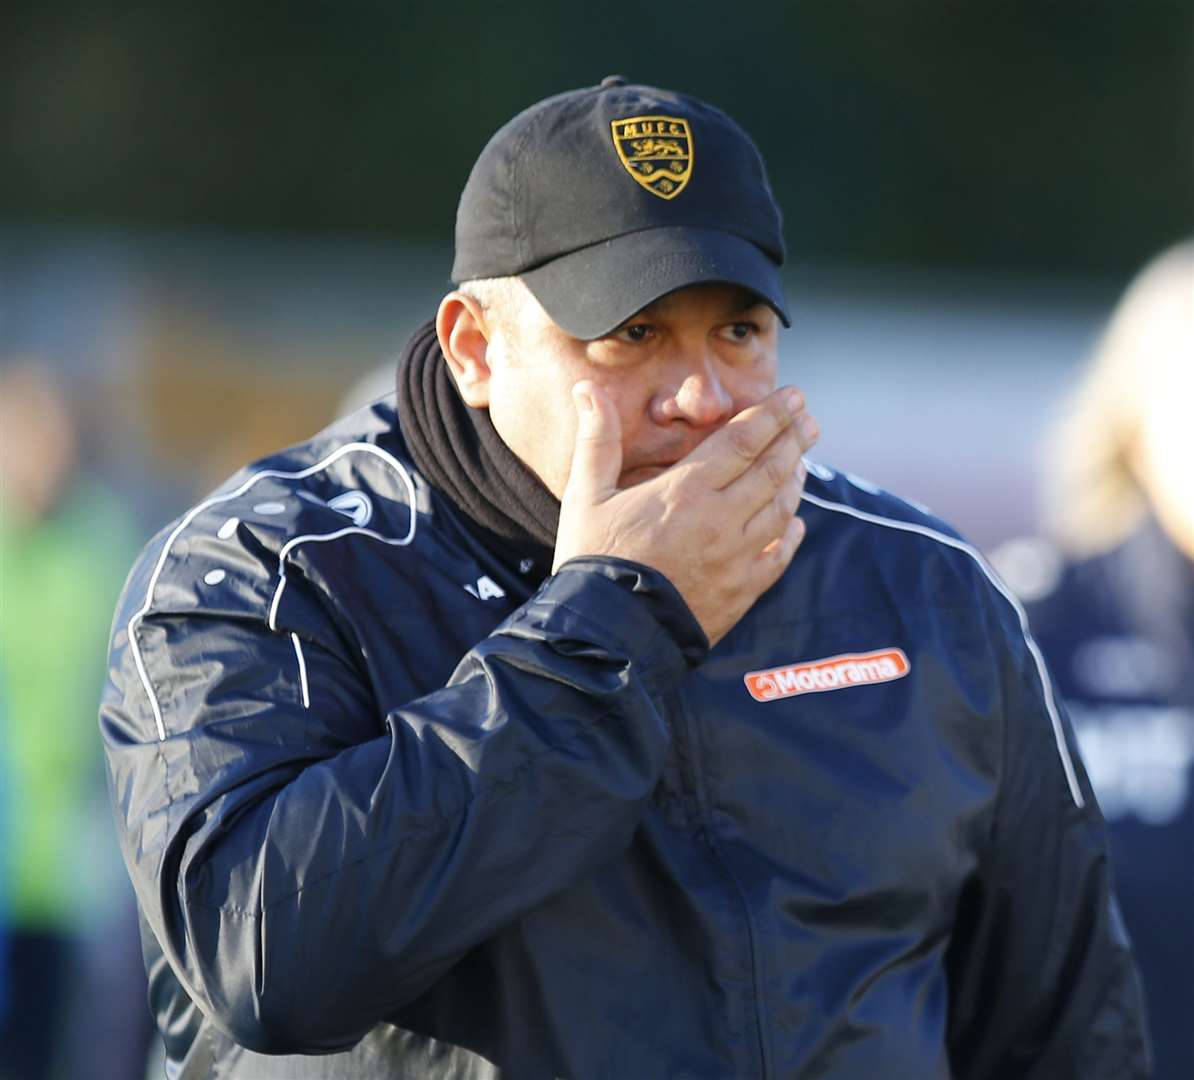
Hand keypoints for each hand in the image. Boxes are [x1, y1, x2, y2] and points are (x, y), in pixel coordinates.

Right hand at [553, 382, 818, 646]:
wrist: (608, 635)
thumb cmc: (593, 561)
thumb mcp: (585, 495)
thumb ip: (596, 440)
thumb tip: (586, 388)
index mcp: (686, 490)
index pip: (742, 441)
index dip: (772, 415)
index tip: (795, 397)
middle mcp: (721, 519)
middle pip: (771, 470)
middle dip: (794, 440)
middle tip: (810, 421)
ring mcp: (737, 557)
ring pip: (781, 510)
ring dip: (796, 482)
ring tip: (802, 463)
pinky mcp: (741, 592)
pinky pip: (778, 557)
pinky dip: (792, 536)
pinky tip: (797, 524)